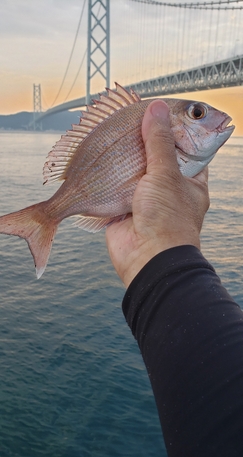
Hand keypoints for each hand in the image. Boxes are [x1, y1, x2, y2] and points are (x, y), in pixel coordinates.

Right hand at [106, 100, 209, 287]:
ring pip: (135, 171)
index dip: (179, 129)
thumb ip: (158, 141)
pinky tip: (101, 158)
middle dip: (146, 141)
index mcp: (191, 180)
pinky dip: (109, 176)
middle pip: (158, 157)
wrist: (146, 260)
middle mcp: (169, 189)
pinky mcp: (124, 208)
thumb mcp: (166, 174)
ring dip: (126, 157)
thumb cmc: (167, 220)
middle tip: (135, 118)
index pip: (189, 147)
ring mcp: (146, 199)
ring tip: (116, 132)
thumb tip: (154, 108)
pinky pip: (116, 187)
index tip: (165, 111)